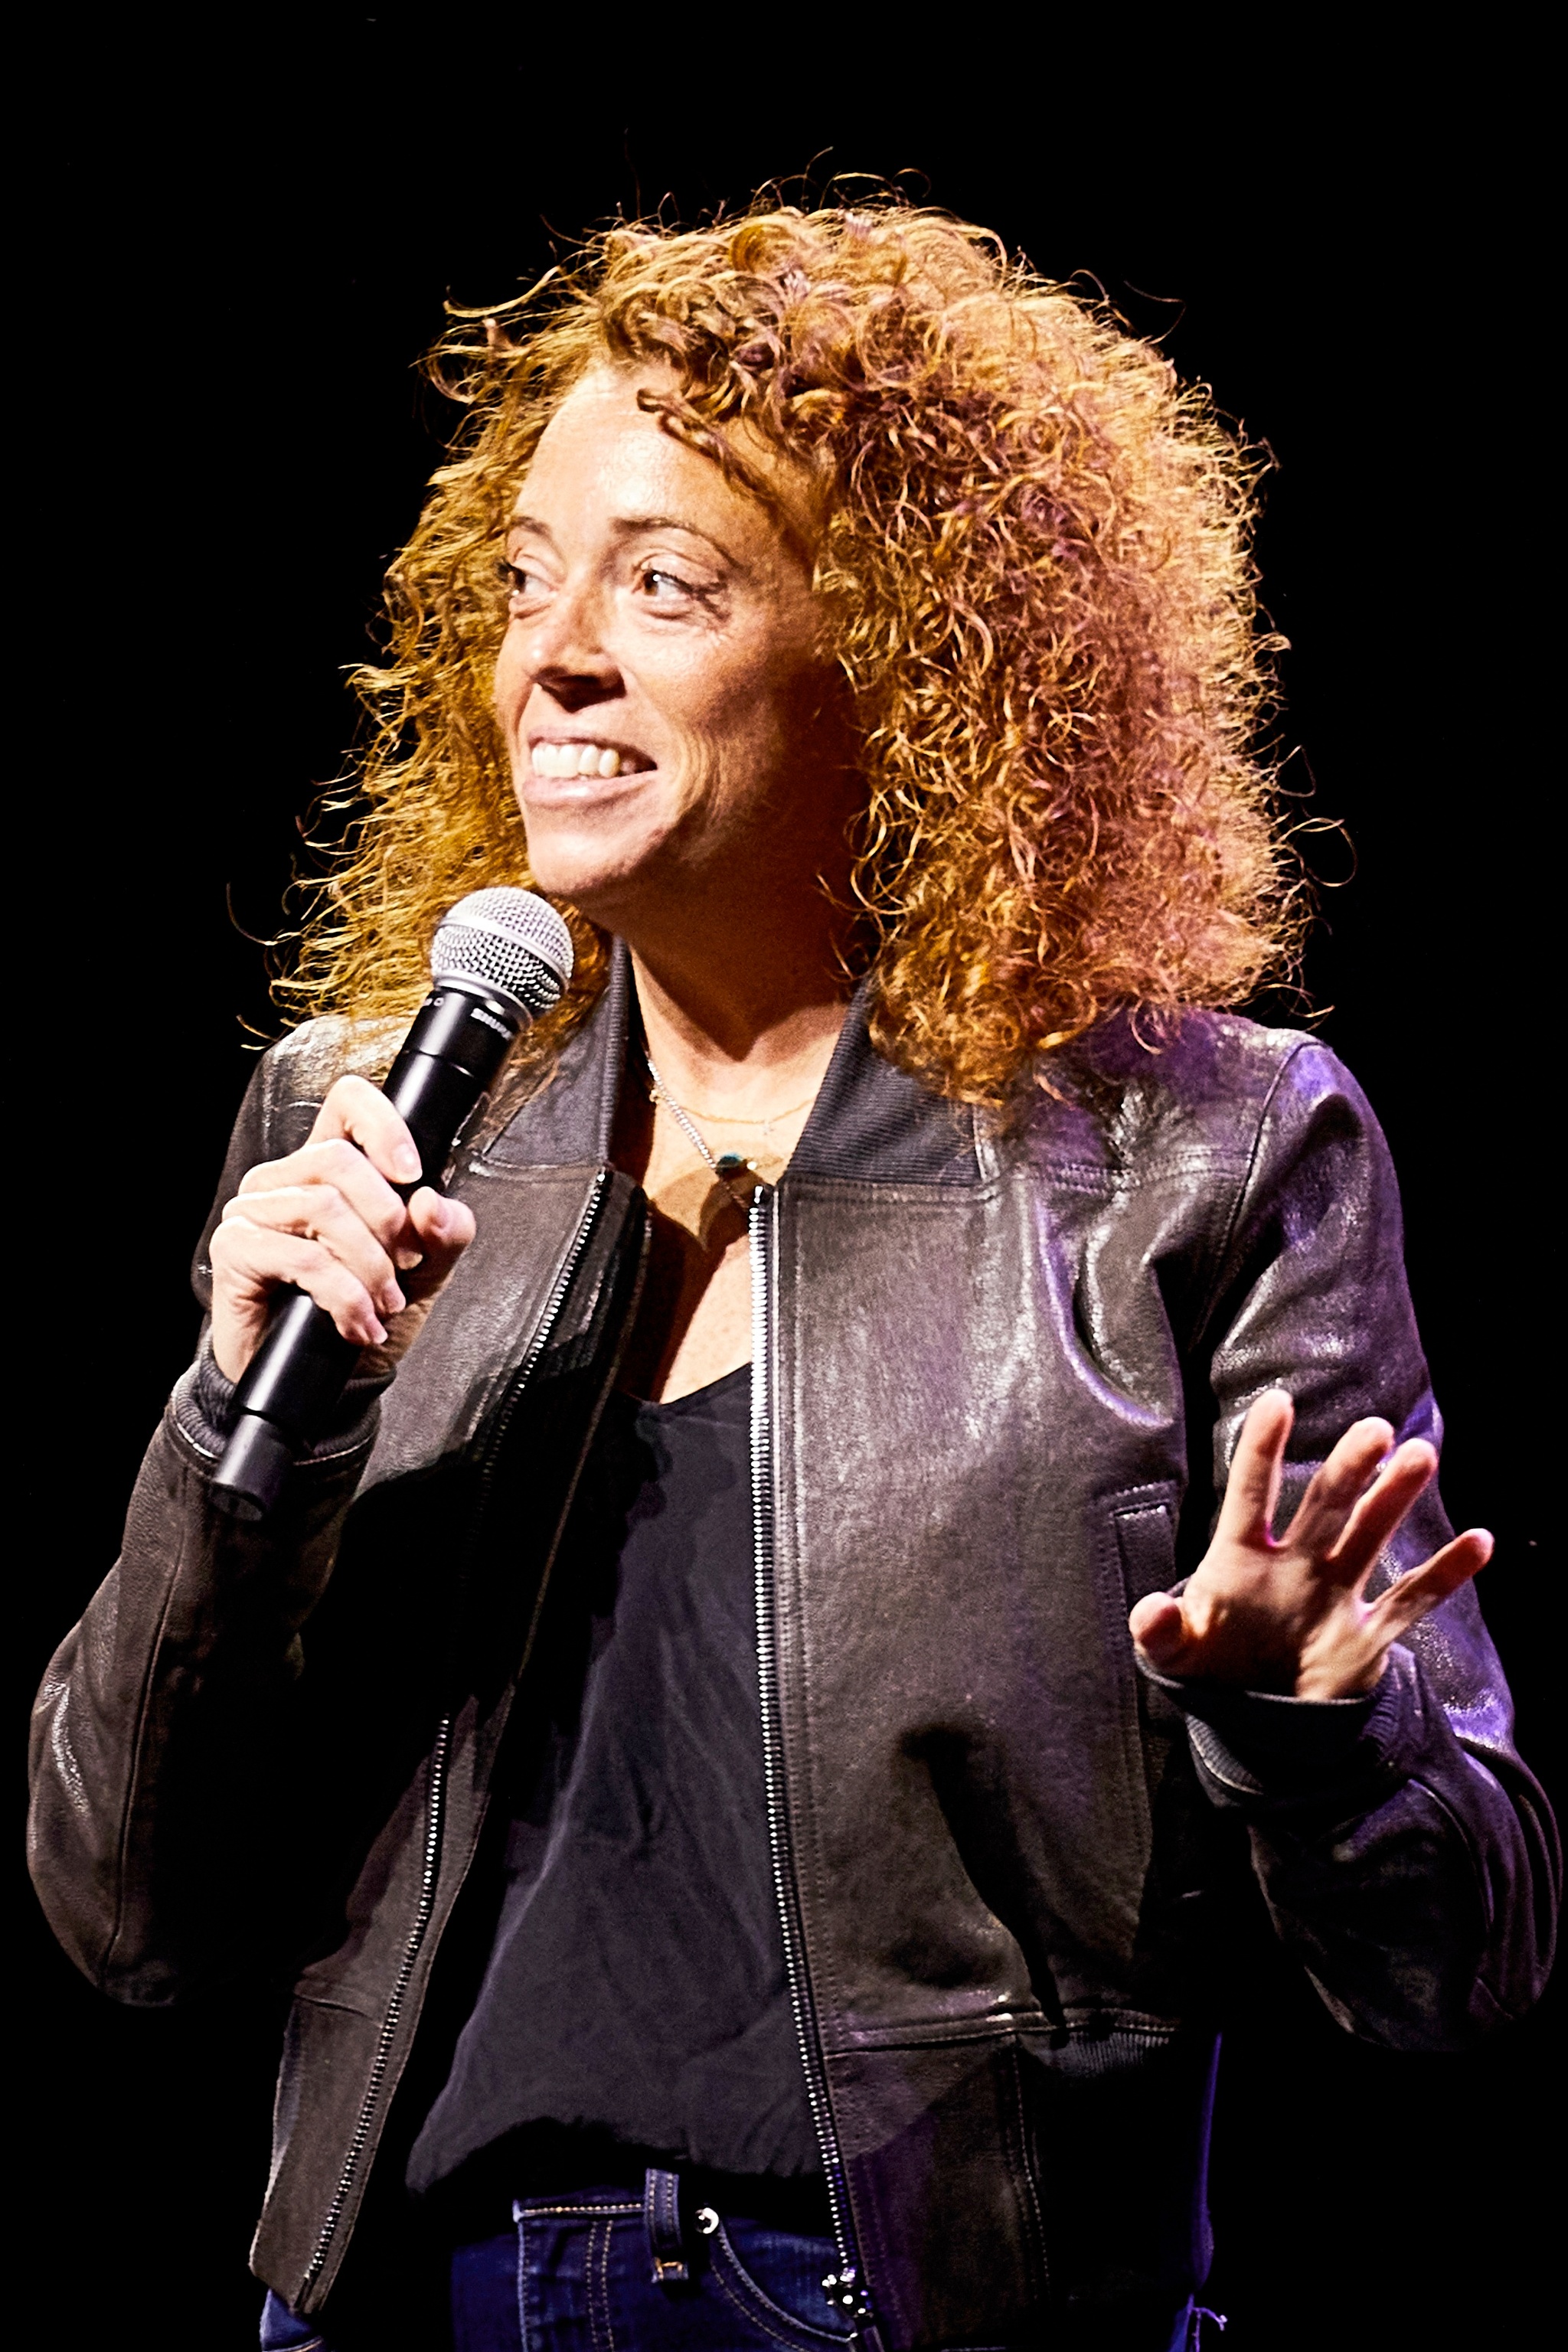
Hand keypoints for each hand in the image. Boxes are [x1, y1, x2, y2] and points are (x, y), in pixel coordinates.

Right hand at [209, 1076, 476, 1382]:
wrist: (323, 1383)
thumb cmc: (363, 1313)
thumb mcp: (424, 1273)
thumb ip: (444, 1234)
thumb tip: (435, 1204)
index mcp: (330, 1168)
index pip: (347, 1102)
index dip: (382, 1124)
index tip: (412, 1172)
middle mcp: (286, 1179)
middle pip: (338, 1160)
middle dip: (388, 1219)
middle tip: (405, 1265)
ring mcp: (254, 1211)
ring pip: (323, 1207)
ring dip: (369, 1267)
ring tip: (384, 1303)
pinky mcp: (236, 1249)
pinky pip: (302, 1258)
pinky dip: (344, 1295)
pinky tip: (357, 1322)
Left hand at [1128, 1389, 1490, 1699]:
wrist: (1249, 1714)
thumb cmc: (1208, 1664)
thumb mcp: (1174, 1652)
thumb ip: (1159, 1632)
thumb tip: (1150, 1611)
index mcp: (1239, 1559)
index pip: (1251, 1495)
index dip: (1262, 1450)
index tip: (1279, 1402)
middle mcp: (1293, 1564)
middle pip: (1324, 1506)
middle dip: (1349, 1469)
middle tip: (1375, 1431)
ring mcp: (1333, 1595)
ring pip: (1369, 1537)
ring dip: (1393, 1499)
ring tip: (1420, 1456)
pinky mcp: (1364, 1638)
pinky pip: (1411, 1601)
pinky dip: (1446, 1575)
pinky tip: (1480, 1542)